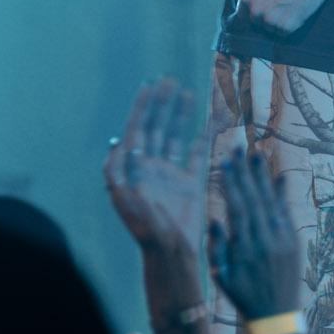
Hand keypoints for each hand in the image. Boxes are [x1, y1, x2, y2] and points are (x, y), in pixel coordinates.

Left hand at [105, 77, 206, 258]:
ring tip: (186, 91)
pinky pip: (198, 153)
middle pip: (155, 127)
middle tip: (169, 79)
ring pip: (175, 136)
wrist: (171, 254)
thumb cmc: (145, 232)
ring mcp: (170, 173)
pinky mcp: (190, 183)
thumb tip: (121, 144)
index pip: (136, 130)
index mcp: (133, 169)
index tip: (149, 86)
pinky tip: (212, 120)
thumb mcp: (127, 202)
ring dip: (179, 114)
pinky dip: (205, 136)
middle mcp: (150, 167)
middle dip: (161, 104)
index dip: (141, 107)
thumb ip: (122, 173)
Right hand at [208, 150, 304, 324]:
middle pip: (253, 198)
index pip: (237, 206)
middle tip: (239, 147)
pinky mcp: (294, 242)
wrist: (276, 316)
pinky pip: (287, 213)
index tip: (226, 162)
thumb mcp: (222, 276)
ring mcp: (282, 240)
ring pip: (270, 201)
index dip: (231, 182)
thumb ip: (218, 248)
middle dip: (245, 171)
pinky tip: (280, 176)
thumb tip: (215, 219)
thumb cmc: (243, 296)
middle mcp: (264, 239)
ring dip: (264, 176)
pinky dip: (283, 194)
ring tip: (259, 152)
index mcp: (243, 247)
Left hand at [226, 0, 333, 35]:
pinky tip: (296, 11)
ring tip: (289, 5)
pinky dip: (290, 25)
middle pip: (257, 23)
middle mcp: (256, 9)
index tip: (266, 4)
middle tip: (281, 2)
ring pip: (270, 29)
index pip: (243, 15)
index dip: (254, 10)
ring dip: (278, 22)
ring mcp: (271, 20)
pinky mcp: (286, 27)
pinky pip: (283, 33)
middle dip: (266, 16)